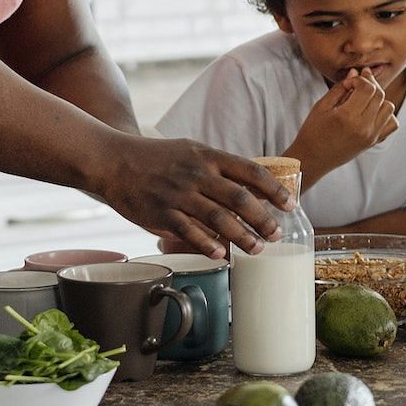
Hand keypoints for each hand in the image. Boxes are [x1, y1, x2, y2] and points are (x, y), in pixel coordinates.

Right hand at [96, 136, 291, 258]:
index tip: (290, 205)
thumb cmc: (157, 158)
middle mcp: (197, 175)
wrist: (114, 161)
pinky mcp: (162, 214)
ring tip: (258, 249)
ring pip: (219, 219)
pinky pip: (190, 232)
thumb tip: (253, 186)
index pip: (251, 171)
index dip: (274, 190)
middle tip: (277, 235)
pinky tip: (222, 254)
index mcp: (208, 157)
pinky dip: (208, 244)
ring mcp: (179, 195)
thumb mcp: (192, 151)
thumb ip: (220, 168)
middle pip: (240, 199)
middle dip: (264, 219)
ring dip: (242, 237)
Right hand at [293, 69, 398, 177]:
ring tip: (364, 98)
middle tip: (358, 82)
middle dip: (370, 84)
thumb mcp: (322, 106)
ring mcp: (371, 136)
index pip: (367, 88)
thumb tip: (355, 72)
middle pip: (379, 95)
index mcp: (347, 116)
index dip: (360, 79)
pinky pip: (392, 123)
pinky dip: (386, 114)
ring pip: (388, 107)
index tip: (349, 82)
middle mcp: (363, 127)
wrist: (313, 159)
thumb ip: (341, 87)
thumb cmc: (313, 131)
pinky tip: (372, 112)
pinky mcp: (374, 142)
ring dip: (379, 98)